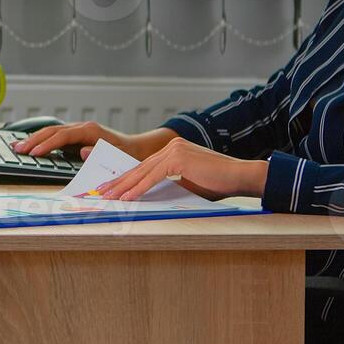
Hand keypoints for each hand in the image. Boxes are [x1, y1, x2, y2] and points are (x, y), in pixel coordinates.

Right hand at [13, 122, 177, 162]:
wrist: (137, 148)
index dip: (47, 144)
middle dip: (34, 139)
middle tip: (18, 149)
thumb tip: (82, 151)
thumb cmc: (128, 155)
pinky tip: (30, 144)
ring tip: (17, 146)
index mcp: (90, 131)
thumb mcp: (118, 157)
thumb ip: (101, 155)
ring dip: (34, 138)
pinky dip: (40, 139)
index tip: (34, 153)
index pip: (63, 135)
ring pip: (51, 131)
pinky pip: (54, 135)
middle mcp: (82, 127)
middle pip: (52, 130)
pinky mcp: (76, 136)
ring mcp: (78, 130)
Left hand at [94, 137, 267, 201]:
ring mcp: (174, 150)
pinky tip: (127, 197)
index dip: (126, 179)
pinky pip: (153, 176)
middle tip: (100, 192)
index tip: (111, 189)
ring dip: (123, 186)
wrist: (242, 176)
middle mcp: (171, 147)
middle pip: (138, 168)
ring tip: (108, 197)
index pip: (143, 167)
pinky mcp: (178, 158)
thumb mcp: (189, 183)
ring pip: (142, 172)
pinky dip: (139, 188)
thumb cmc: (220, 184)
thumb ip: (169, 185)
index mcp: (173, 151)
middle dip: (118, 182)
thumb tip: (151, 197)